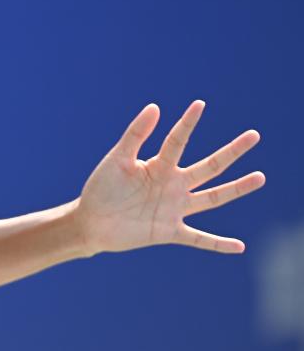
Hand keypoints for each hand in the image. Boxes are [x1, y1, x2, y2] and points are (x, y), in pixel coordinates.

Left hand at [75, 101, 264, 255]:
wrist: (91, 221)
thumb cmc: (101, 188)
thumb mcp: (117, 160)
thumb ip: (135, 135)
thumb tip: (155, 107)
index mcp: (158, 166)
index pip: (178, 141)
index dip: (188, 123)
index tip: (199, 103)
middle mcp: (172, 185)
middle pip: (209, 167)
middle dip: (231, 152)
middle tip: (253, 135)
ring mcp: (174, 209)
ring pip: (212, 198)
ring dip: (236, 189)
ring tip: (260, 177)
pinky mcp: (169, 232)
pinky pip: (199, 239)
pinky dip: (218, 244)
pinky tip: (239, 247)